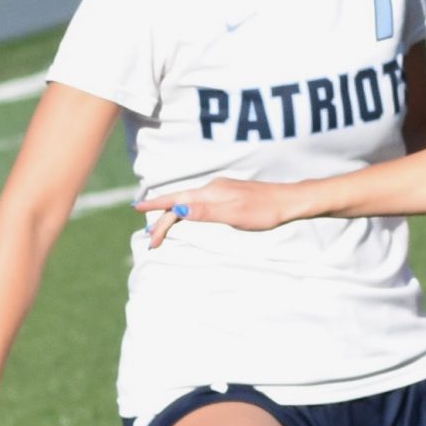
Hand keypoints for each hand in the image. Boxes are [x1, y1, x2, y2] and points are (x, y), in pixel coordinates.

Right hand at [135, 178, 296, 247]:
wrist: (289, 201)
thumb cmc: (264, 210)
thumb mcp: (234, 214)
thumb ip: (205, 212)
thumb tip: (177, 208)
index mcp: (210, 192)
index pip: (175, 200)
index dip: (156, 207)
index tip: (136, 212)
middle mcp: (213, 188)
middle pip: (179, 200)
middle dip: (161, 216)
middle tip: (150, 237)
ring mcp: (222, 191)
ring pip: (188, 201)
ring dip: (172, 213)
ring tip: (161, 228)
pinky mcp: (230, 196)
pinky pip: (199, 202)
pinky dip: (186, 210)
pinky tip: (187, 215)